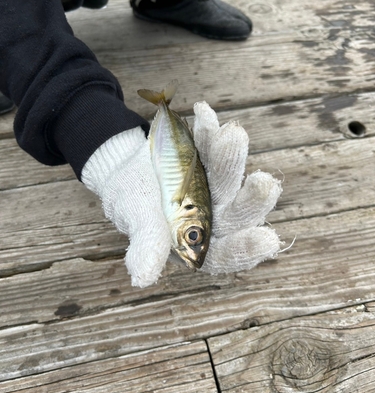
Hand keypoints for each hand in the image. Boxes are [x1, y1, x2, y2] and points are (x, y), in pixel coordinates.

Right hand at [82, 104, 281, 286]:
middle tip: (264, 182)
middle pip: (236, 214)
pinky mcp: (211, 160)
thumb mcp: (137, 221)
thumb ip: (146, 244)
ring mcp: (215, 187)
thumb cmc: (131, 202)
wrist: (124, 169)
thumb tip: (142, 278)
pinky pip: (211, 146)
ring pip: (229, 178)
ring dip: (230, 158)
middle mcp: (214, 218)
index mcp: (198, 243)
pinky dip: (208, 132)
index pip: (224, 254)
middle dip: (251, 200)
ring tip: (231, 134)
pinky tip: (203, 114)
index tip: (268, 240)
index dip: (244, 249)